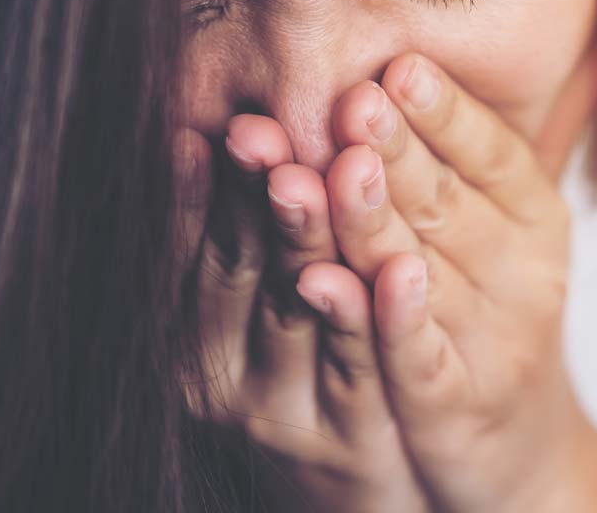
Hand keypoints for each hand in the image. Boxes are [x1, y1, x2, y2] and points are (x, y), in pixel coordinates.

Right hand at [171, 118, 429, 512]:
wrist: (362, 493)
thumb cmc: (300, 366)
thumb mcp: (249, 308)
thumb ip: (237, 226)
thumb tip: (216, 121)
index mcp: (194, 330)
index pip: (194, 246)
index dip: (198, 187)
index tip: (201, 124)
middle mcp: (229, 373)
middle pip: (243, 272)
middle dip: (252, 197)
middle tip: (257, 131)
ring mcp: (293, 411)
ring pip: (306, 313)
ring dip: (315, 241)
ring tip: (337, 174)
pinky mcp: (359, 442)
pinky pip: (374, 370)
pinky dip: (388, 318)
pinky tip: (403, 268)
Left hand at [305, 52, 596, 511]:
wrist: (515, 442)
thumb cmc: (483, 304)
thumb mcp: (496, 222)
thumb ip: (460, 148)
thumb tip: (403, 54)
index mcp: (534, 214)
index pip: (491, 151)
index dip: (446, 111)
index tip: (400, 65)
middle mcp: (523, 272)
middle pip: (445, 201)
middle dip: (395, 149)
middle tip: (351, 102)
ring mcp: (494, 340)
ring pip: (420, 270)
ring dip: (372, 222)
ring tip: (333, 173)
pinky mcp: (456, 404)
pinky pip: (415, 356)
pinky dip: (381, 320)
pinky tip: (332, 282)